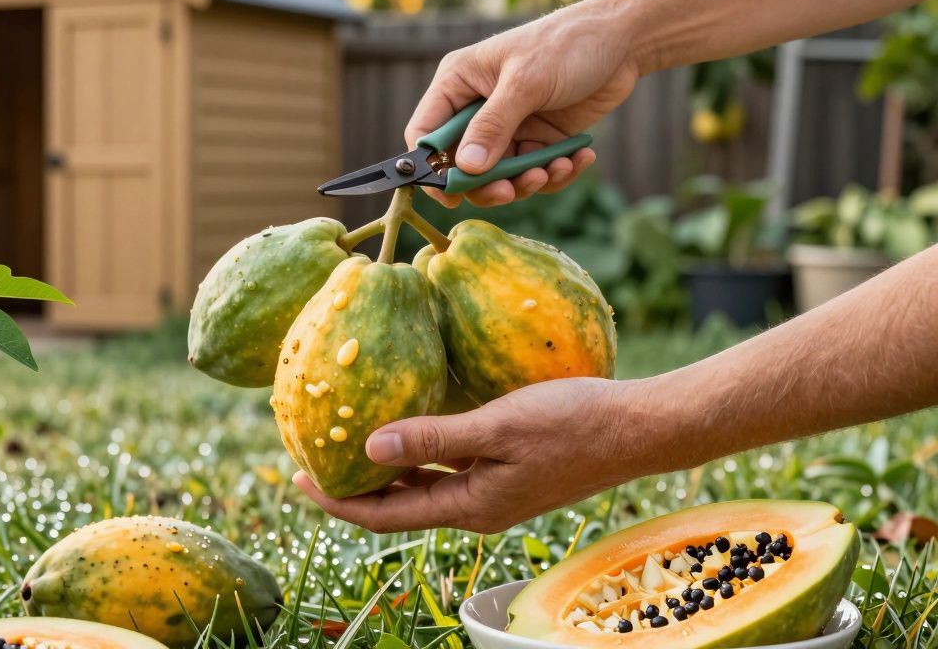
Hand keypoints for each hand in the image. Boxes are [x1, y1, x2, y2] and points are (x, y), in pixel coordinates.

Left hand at [292, 377, 648, 533]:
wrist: (641, 429)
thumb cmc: (575, 423)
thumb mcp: (497, 427)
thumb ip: (433, 440)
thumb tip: (368, 450)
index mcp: (471, 506)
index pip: (385, 516)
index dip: (336, 501)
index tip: (295, 477)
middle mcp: (478, 506)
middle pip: (398, 506)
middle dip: (352, 487)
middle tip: (310, 456)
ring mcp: (495, 490)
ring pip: (422, 487)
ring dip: (383, 471)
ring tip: (345, 444)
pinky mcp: (509, 470)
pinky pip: (448, 468)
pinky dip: (418, 455)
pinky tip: (406, 427)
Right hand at [408, 0, 640, 207]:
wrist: (622, 40)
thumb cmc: (566, 44)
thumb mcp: (526, 82)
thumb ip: (493, 126)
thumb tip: (465, 168)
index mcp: (459, 84)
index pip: (426, 133)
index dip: (430, 168)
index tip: (451, 195)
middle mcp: (477, 108)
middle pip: (462, 165)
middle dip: (487, 183)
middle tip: (511, 190)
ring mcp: (509, 126)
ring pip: (500, 175)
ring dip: (526, 181)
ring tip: (556, 168)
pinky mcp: (538, 138)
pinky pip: (534, 171)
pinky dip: (555, 173)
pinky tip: (578, 158)